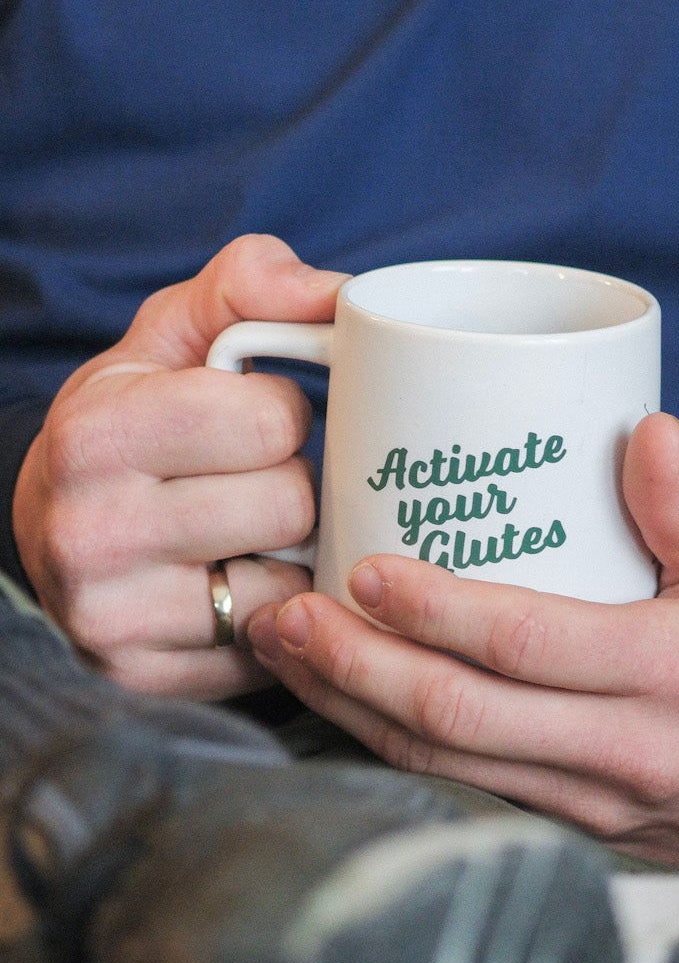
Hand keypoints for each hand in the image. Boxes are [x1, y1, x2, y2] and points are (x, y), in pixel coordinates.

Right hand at [13, 235, 346, 697]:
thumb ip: (254, 283)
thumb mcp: (174, 328)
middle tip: (261, 475)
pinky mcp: (141, 679)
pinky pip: (269, 652)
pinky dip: (276, 615)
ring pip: (288, 588)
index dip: (286, 410)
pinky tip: (246, 580)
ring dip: (293, 554)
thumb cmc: (136, 409)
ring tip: (258, 528)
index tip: (260, 414)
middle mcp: (91, 533)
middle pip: (289, 506)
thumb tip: (343, 296)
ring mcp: (111, 619)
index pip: (271, 421)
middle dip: (295, 482)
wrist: (50, 516)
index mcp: (99, 433)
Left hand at [247, 413, 678, 873]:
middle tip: (295, 611)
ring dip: (349, 706)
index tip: (368, 570)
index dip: (439, 612)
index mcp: (670, 671)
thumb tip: (649, 427)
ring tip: (283, 645)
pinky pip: (450, 785)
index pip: (531, 645)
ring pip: (441, 764)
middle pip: (463, 717)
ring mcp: (583, 802)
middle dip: (362, 666)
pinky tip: (331, 692)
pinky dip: (379, 739)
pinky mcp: (552, 824)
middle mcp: (623, 750)